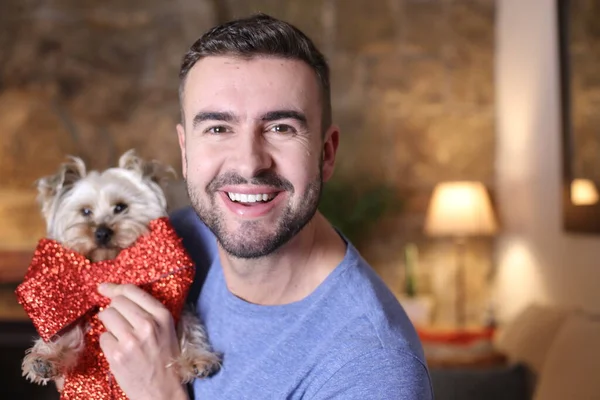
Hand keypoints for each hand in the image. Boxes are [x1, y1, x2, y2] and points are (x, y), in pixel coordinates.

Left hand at [97, 283, 188, 399]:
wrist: (162, 391)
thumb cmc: (164, 358)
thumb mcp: (166, 329)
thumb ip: (148, 311)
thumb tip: (117, 295)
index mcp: (162, 316)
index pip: (132, 291)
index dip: (115, 288)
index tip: (104, 288)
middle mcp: (147, 324)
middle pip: (116, 302)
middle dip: (113, 308)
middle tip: (117, 318)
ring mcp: (130, 340)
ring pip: (106, 316)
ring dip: (108, 324)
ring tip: (119, 335)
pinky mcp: (116, 355)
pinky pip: (102, 337)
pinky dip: (108, 342)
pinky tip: (119, 350)